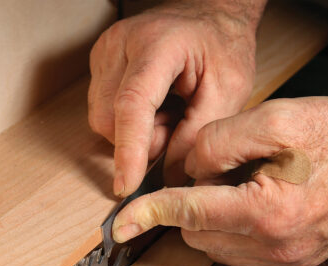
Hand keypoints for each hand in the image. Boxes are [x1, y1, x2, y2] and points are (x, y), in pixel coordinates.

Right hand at [88, 0, 263, 196]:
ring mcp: (104, 53)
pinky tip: (155, 106)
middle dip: (143, 140)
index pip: (132, 104)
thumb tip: (169, 177)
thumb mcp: (228, 92)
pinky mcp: (99, 66)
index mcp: (157, 44)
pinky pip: (103, 112)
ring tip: (168, 112)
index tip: (127, 185)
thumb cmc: (222, 47)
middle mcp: (119, 45)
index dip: (129, 150)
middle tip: (177, 124)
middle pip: (111, 120)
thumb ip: (198, 137)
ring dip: (136, 131)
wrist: (210, 17)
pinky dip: (129, 121)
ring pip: (102, 120)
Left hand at [112, 97, 327, 265]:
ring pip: (214, 246)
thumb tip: (187, 169)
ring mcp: (284, 260)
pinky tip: (254, 199)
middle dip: (190, 203)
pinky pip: (239, 251)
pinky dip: (231, 227)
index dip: (148, 212)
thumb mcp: (274, 120)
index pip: (187, 212)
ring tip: (245, 181)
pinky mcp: (292, 262)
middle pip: (195, 233)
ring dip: (210, 217)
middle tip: (221, 168)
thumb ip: (217, 143)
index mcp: (266, 212)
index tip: (119, 224)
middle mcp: (273, 247)